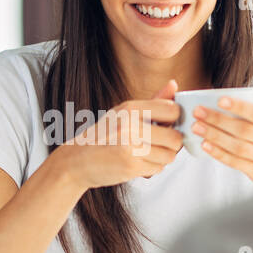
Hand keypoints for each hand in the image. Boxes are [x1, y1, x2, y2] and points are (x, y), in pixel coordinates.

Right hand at [57, 80, 184, 189]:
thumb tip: (174, 83)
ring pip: (169, 156)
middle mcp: (130, 125)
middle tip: (158, 144)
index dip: (175, 120)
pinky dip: (152, 168)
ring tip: (146, 154)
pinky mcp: (131, 165)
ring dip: (162, 158)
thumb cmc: (104, 136)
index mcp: (130, 108)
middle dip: (171, 145)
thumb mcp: (124, 113)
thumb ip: (153, 101)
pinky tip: (138, 163)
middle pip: (175, 138)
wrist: (77, 160)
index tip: (167, 125)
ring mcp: (131, 146)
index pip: (173, 110)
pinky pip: (158, 168)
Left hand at [190, 83, 252, 187]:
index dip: (239, 107)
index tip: (219, 100)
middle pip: (244, 130)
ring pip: (238, 147)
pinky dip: (218, 153)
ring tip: (196, 127)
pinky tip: (204, 145)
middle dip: (218, 120)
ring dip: (214, 136)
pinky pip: (235, 162)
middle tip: (198, 112)